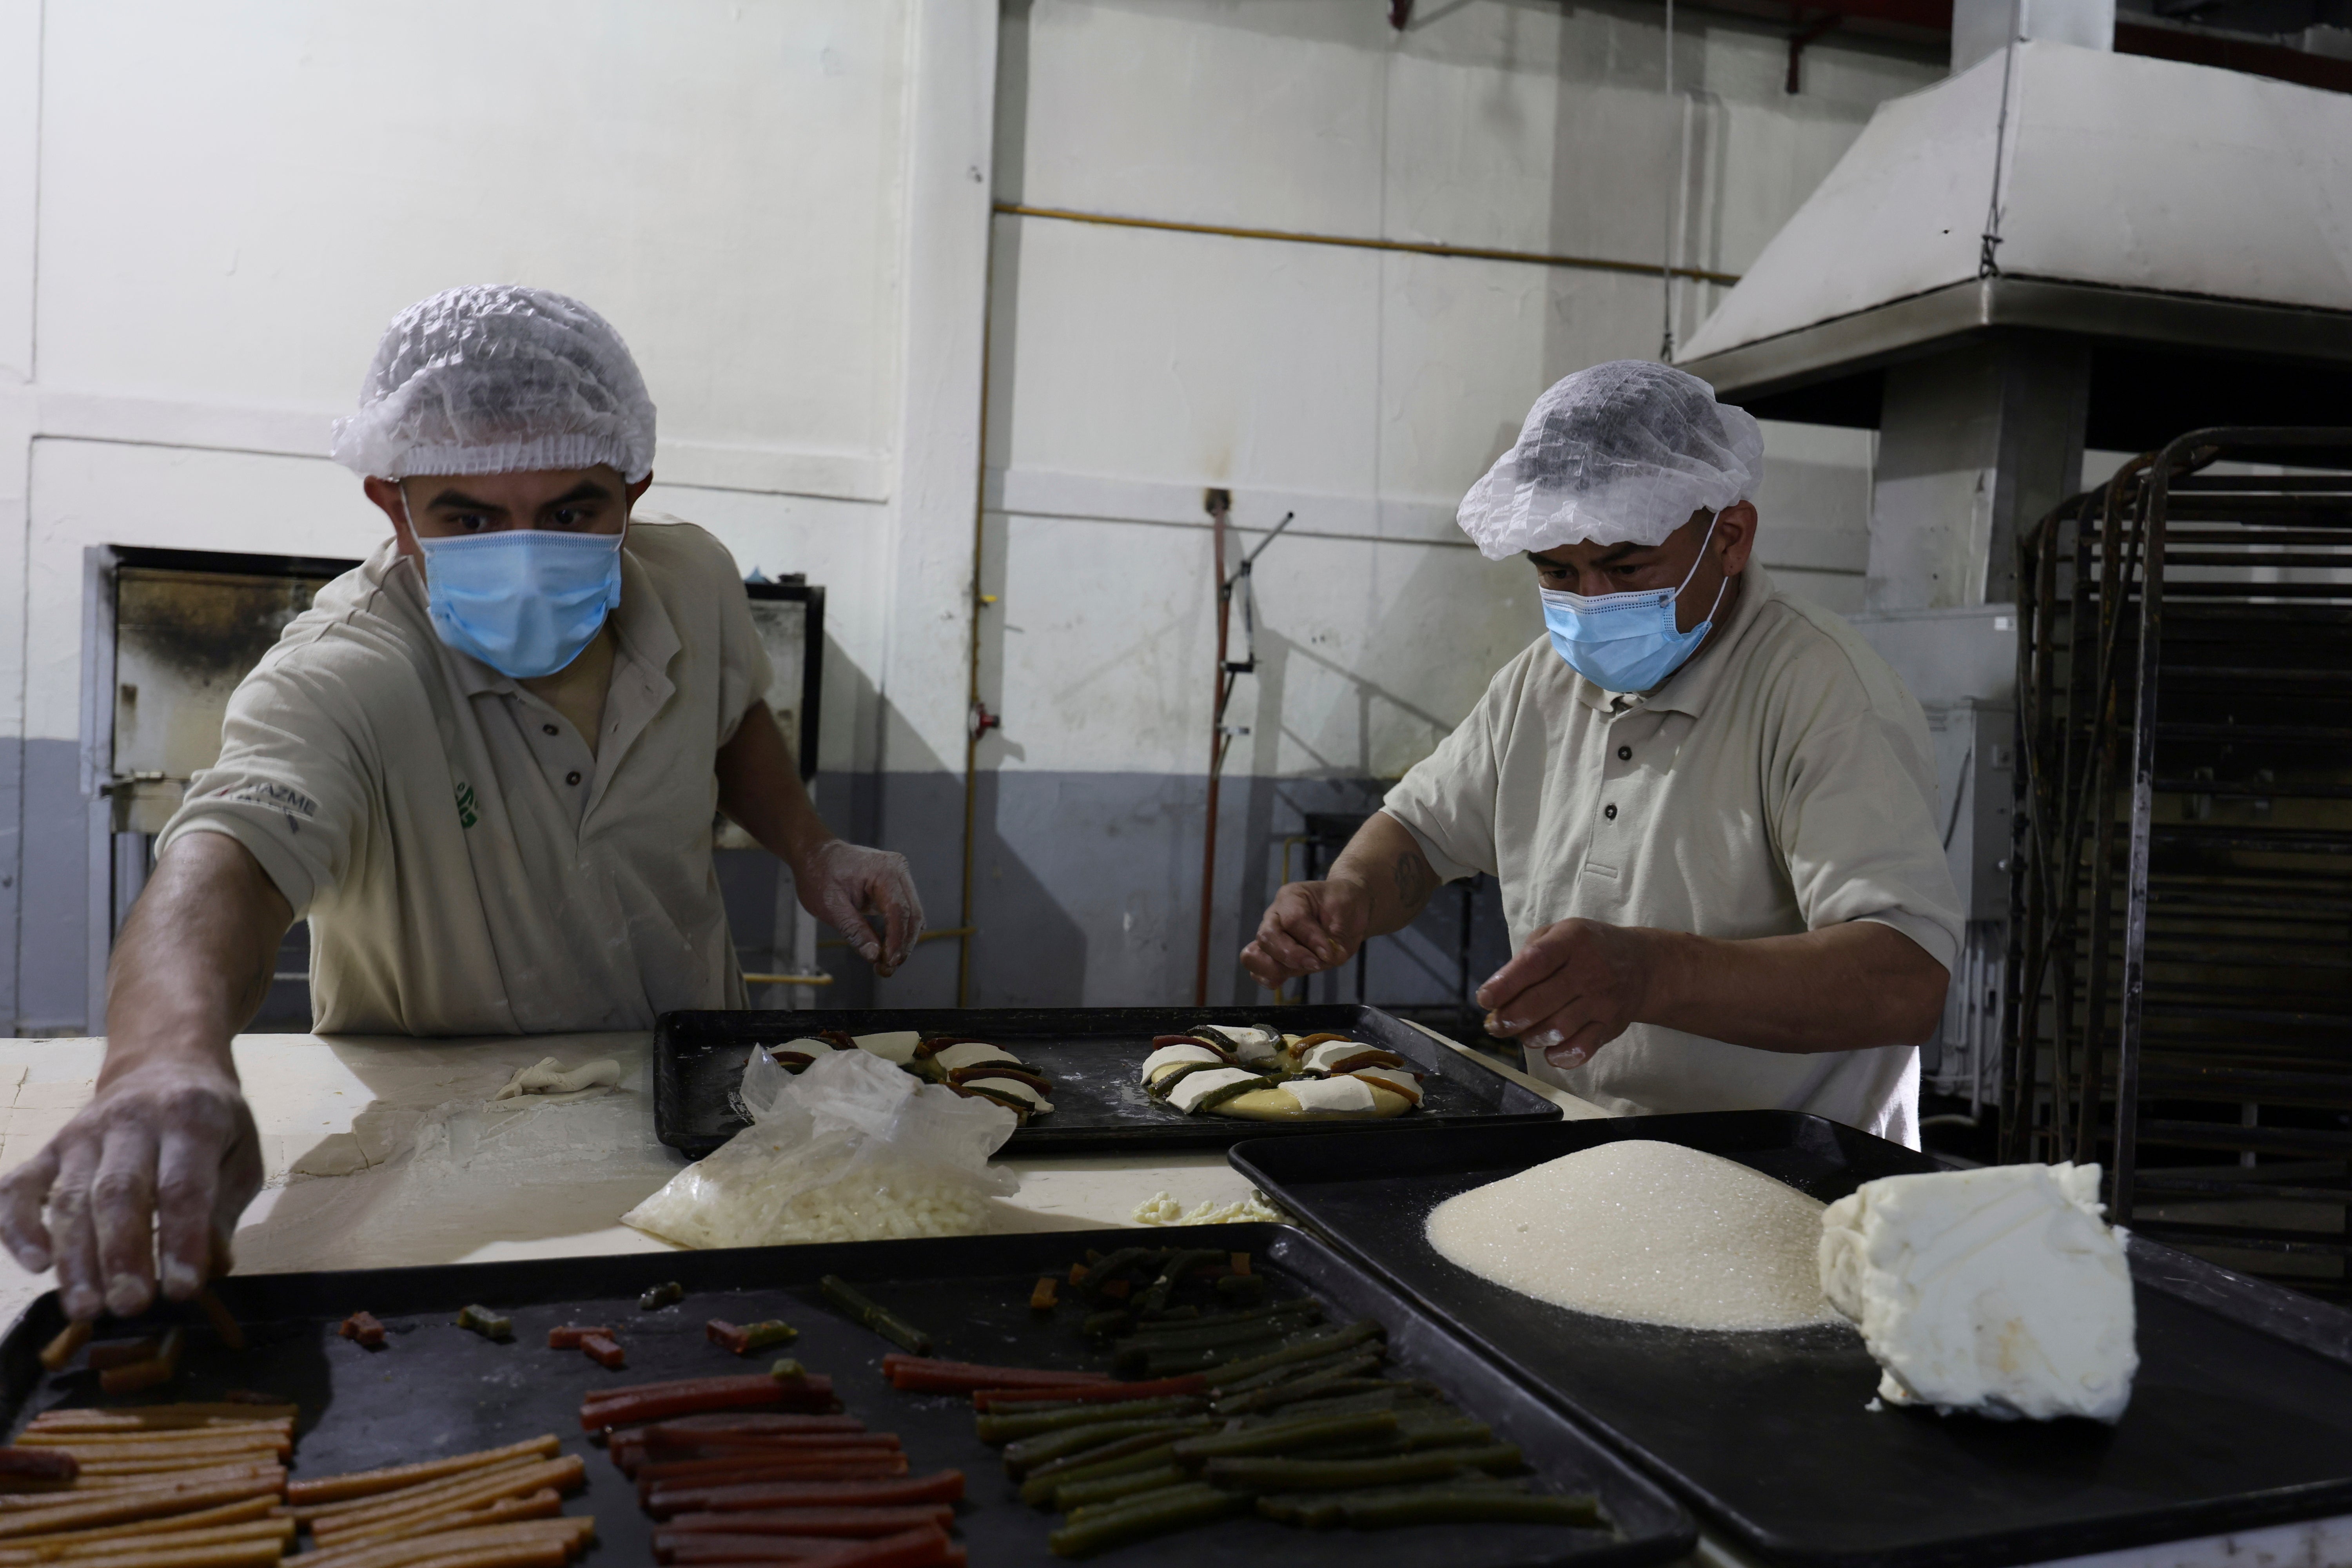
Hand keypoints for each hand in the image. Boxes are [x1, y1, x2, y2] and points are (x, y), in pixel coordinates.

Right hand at [0, 1057, 261, 1320]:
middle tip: (129, 1306)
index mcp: (190, 1117)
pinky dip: (19, 1226)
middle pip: (119, 1193)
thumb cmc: (211, 1121)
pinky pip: (19, 1187)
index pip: (182, 1186)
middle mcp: (131, 1121)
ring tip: (86, 1308)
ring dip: (76, 1258)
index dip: (181, 1240)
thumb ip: (226, 1207)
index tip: (183, 1290)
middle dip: (122, 1255)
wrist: (165, 1064)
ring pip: (71, 1198)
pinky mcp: (49, 1147)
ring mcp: (82, 1134)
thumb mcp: (242, 1152)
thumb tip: (212, 1264)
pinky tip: (34, 1264)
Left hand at [797, 839, 924, 976]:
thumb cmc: (818, 874)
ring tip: (884, 963)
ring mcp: (900, 876)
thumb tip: (875, 955)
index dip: (897, 941)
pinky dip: (898, 932)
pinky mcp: (896, 885)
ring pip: (913, 916)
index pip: (899, 911)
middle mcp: (898, 870)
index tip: (888, 963)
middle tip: (886, 969)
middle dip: (903, 946)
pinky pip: (904, 912)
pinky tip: (885, 948)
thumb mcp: (830, 906)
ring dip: (902, 942)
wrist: (814, 854)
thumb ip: (854, 930)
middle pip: (913, 915)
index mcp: (884, 870)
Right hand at [1240, 879, 1371, 988]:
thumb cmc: (1344, 906)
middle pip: (1266, 937)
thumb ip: (1333, 939)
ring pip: (1255, 955)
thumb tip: (1321, 961)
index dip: (1311, 940)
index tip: (1330, 952)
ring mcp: (1271, 935)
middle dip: (1291, 956)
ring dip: (1279, 968)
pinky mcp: (1273, 955)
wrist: (1346, 909)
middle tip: (1316, 963)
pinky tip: (1284, 979)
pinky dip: (1268, 977)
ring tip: (1304, 968)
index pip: (1293, 920)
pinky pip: (1257, 970)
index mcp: (1291, 897)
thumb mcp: (1346, 914)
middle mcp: (1275, 915)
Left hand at [1476, 918, 1660, 1070]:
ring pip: (1557, 1029)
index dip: (1505, 983)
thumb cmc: (1588, 948)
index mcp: (1572, 940)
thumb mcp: (1560, 933)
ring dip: (1530, 1037)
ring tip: (1522, 1033)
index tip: (1484, 999)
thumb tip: (1500, 988)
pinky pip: (1581, 1049)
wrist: (1642, 966)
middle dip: (1510, 1018)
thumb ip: (1529, 954)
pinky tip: (1548, 1049)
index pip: (1535, 962)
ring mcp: (1602, 1001)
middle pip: (1541, 1001)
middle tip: (1495, 1024)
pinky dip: (1559, 1056)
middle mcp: (1590, 970)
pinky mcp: (1610, 1026)